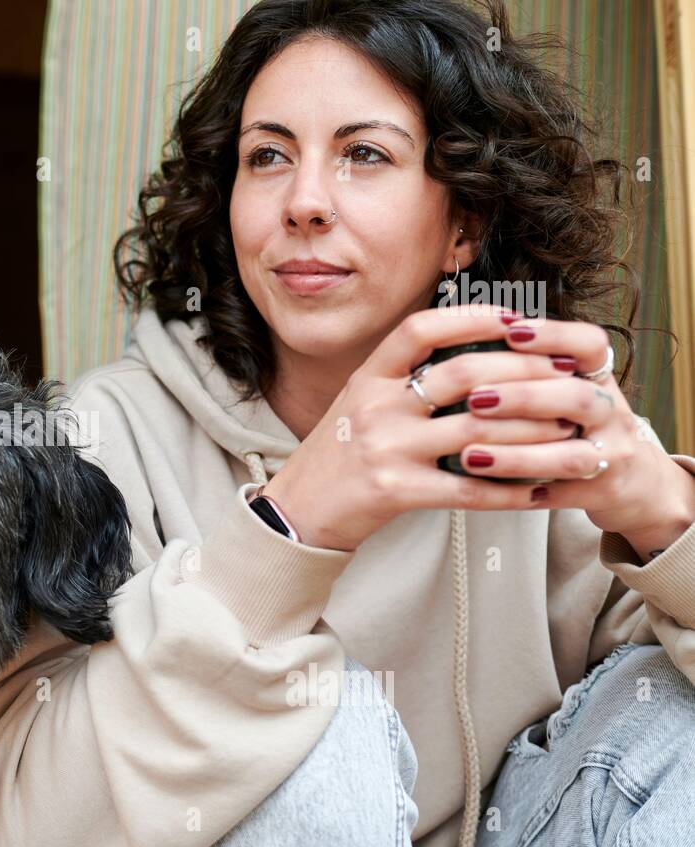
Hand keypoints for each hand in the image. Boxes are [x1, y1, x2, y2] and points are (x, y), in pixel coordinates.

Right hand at [263, 304, 577, 550]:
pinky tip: (538, 490)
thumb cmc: (336, 454)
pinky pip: (468, 489)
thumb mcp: (358, 401)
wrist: (297, 509)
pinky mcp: (397, 491)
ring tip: (568, 432)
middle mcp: (377, 406)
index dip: (472, 318)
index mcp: (368, 377)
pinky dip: (510, 490)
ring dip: (534, 432)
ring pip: (478, 430)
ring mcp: (386, 448)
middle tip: (566, 377)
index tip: (516, 320)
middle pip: (464, 375)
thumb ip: (402, 377)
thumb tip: (468, 354)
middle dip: (527, 374)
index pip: (420, 330)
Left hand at [461, 315, 694, 560]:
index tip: (510, 331)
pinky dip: (519, 492)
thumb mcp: (569, 389)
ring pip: (570, 455)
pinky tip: (482, 487)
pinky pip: (558, 495)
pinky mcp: (599, 492)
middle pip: (577, 398)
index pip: (590, 345)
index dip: (554, 335)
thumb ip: (532, 368)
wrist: (634, 480)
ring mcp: (610, 455)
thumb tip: (466, 335)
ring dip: (516, 455)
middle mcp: (611, 413)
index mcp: (599, 379)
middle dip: (524, 398)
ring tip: (469, 455)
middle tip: (475, 399)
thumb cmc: (582, 424)